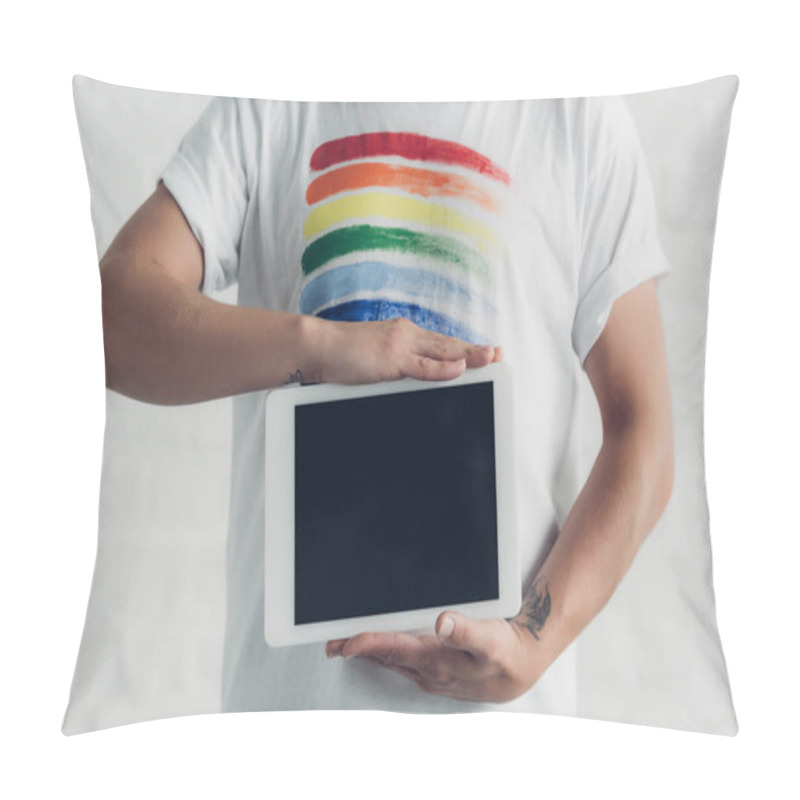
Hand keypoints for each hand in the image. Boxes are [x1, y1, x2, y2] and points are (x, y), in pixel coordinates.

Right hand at [309, 316, 501, 384]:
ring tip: (491, 359)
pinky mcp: (391, 359)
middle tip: (499, 354)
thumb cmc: (341, 355)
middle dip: (475, 351)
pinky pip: (423, 366)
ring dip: (468, 356)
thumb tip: (412, 377)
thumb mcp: (375, 358)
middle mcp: (406, 335)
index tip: (486, 352)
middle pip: (448, 345)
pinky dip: (443, 368)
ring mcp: (400, 345)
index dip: (465, 348)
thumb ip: (397, 365)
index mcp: (403, 335)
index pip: (440, 343)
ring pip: (442, 352)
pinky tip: (460, 368)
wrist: (317, 346)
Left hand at [325, 610, 540, 702]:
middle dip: (357, 649)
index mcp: (438, 661)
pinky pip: (404, 662)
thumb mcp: (491, 640)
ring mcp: (431, 674)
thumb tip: (442, 623)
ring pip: (392, 660)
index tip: (345, 640)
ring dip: (368, 651)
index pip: (394, 649)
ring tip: (344, 644)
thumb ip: (466, 631)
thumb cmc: (505, 652)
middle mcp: (429, 671)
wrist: (519, 670)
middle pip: (386, 657)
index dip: (367, 643)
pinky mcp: (435, 672)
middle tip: (331, 642)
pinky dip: (387, 653)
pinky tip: (380, 646)